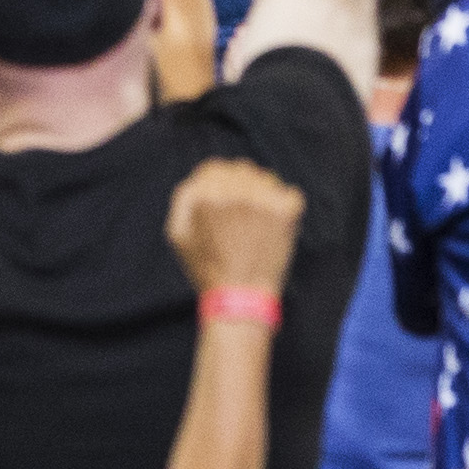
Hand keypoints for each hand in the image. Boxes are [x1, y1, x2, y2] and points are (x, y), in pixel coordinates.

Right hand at [165, 158, 306, 295]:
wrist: (241, 299)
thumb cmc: (207, 269)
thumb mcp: (178, 234)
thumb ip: (183, 198)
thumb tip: (199, 177)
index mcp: (205, 195)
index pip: (214, 168)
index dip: (218, 183)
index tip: (224, 199)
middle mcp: (234, 192)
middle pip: (241, 169)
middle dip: (240, 186)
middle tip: (242, 214)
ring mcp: (262, 200)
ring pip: (266, 178)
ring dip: (263, 193)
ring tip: (259, 220)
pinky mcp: (286, 211)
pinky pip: (290, 193)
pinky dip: (285, 206)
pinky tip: (275, 224)